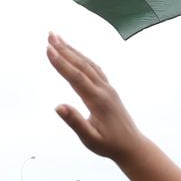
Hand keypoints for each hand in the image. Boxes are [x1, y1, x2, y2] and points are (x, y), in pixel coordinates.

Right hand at [45, 33, 144, 161]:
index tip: (48, 49)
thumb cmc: (109, 145)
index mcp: (97, 100)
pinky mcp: (108, 90)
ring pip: (89, 64)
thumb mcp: (90, 139)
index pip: (76, 77)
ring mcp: (108, 88)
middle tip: (50, 35)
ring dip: (73, 50)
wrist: (132, 146)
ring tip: (59, 39)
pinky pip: (94, 69)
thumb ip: (74, 122)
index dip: (61, 62)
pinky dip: (82, 58)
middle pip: (82, 64)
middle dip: (65, 49)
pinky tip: (76, 55)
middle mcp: (103, 90)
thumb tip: (58, 107)